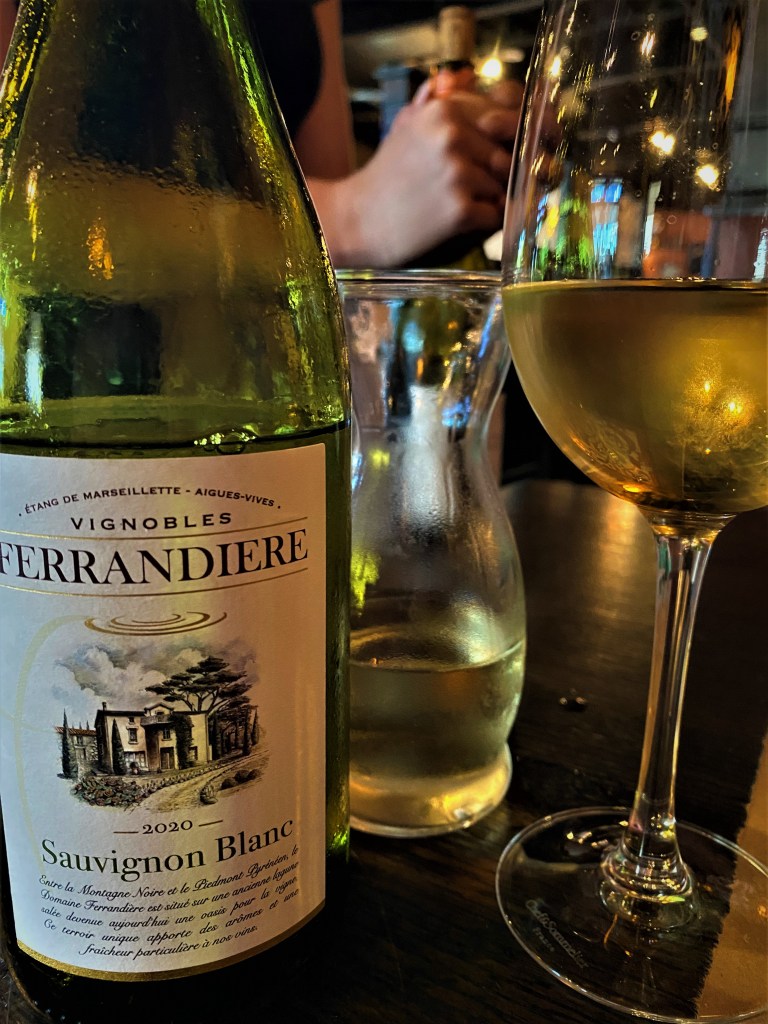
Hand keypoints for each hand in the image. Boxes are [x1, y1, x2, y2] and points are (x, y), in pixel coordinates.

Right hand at [307, 86, 521, 267]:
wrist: (357, 220)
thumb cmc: (387, 177)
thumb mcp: (408, 126)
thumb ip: (436, 100)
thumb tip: (461, 76)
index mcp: (446, 110)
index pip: (506, 116)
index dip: (513, 138)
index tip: (507, 154)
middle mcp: (454, 136)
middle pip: (508, 155)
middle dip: (499, 176)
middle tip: (474, 190)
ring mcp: (457, 173)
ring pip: (504, 187)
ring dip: (490, 200)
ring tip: (457, 205)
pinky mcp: (459, 210)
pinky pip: (495, 216)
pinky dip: (483, 225)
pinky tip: (456, 224)